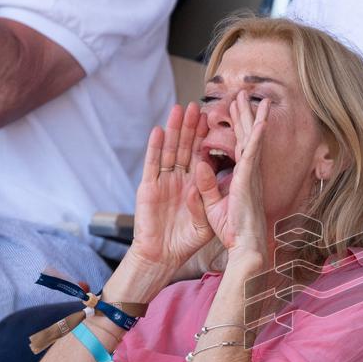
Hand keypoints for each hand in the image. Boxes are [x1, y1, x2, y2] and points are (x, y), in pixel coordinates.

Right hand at [130, 102, 211, 271]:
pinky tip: (159, 131)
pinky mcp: (148, 187)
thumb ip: (206, 199)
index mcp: (194, 185)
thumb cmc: (185, 241)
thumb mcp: (205, 221)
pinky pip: (152, 164)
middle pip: (185, 147)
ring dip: (174, 130)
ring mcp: (163, 181)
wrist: (162, 256)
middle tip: (197, 106)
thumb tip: (205, 174)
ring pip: (169, 150)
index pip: (201, 156)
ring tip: (179, 109)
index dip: (206, 138)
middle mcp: (179, 179)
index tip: (214, 120)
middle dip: (191, 127)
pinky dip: (155, 147)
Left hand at [194, 91, 268, 270]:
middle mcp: (249, 172)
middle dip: (245, 114)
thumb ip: (207, 184)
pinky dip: (256, 137)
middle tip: (244, 94)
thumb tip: (200, 165)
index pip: (238, 145)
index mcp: (242, 176)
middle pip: (245, 135)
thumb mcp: (213, 203)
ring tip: (251, 97)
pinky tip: (260, 121)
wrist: (245, 246)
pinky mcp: (249, 180)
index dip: (237, 125)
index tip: (236, 108)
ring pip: (250, 138)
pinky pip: (252, 154)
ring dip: (251, 116)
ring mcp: (251, 174)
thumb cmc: (233, 230)